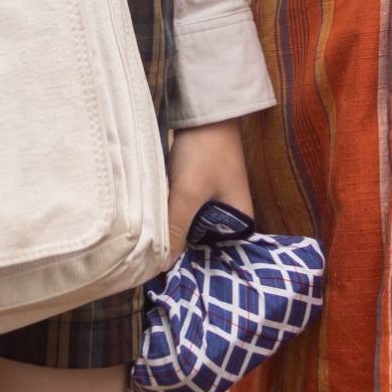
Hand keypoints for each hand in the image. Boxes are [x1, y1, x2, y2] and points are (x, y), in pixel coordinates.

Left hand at [164, 121, 253, 255]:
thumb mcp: (188, 194)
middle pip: (203, 243)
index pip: (218, 257)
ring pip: (191, 227)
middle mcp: (231, 215)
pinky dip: (174, 218)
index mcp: (240, 221)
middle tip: (153, 266)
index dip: (194, 266)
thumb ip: (176, 231)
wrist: (206, 111)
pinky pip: (186, 213)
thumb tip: (163, 267)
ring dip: (175, 233)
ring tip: (151, 252)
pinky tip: (157, 226)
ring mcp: (216, 202)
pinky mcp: (201, 190)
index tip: (169, 279)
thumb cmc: (205, 152)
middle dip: (182, 250)